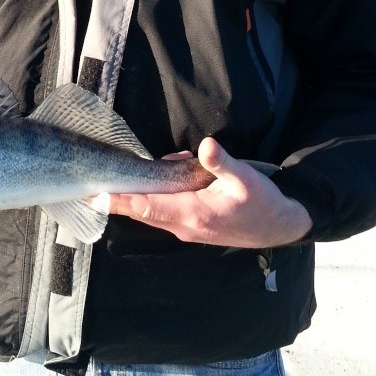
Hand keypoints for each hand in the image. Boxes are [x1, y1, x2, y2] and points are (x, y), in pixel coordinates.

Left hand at [107, 137, 311, 247]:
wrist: (279, 226)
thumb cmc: (262, 202)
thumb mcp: (245, 179)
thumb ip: (222, 163)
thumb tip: (206, 145)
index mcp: (193, 214)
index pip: (147, 207)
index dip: (121, 201)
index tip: (96, 195)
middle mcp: (184, 226)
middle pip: (142, 211)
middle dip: (120, 196)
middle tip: (96, 179)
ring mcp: (186, 229)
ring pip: (151, 211)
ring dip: (140, 193)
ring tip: (140, 169)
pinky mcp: (191, 226)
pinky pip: (163, 211)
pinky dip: (156, 195)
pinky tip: (171, 172)